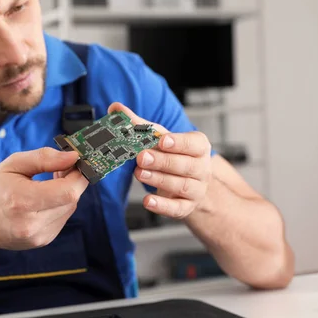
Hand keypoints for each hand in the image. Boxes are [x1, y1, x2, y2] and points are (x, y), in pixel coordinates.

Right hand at [0, 147, 88, 249]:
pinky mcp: (43, 241)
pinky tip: (43, 200)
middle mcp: (33, 224)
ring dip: (65, 193)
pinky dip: (59, 206)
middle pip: (71, 200)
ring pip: (70, 209)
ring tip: (48, 184)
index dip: (78, 175)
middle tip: (61, 168)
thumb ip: (44, 158)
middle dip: (72, 181)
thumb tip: (73, 156)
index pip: (68, 191)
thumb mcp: (13, 164)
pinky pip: (62, 218)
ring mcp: (39, 236)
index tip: (77, 162)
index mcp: (23, 201)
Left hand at [108, 103, 212, 218]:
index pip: (194, 144)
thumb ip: (138, 124)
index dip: (179, 142)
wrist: (186, 182)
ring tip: (139, 173)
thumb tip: (116, 108)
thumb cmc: (173, 156)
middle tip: (142, 157)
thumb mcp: (158, 138)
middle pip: (185, 165)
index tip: (162, 140)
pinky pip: (177, 208)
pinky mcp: (186, 207)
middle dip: (162, 161)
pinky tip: (147, 201)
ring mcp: (196, 189)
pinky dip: (162, 206)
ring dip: (158, 179)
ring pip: (180, 185)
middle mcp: (201, 168)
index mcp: (198, 147)